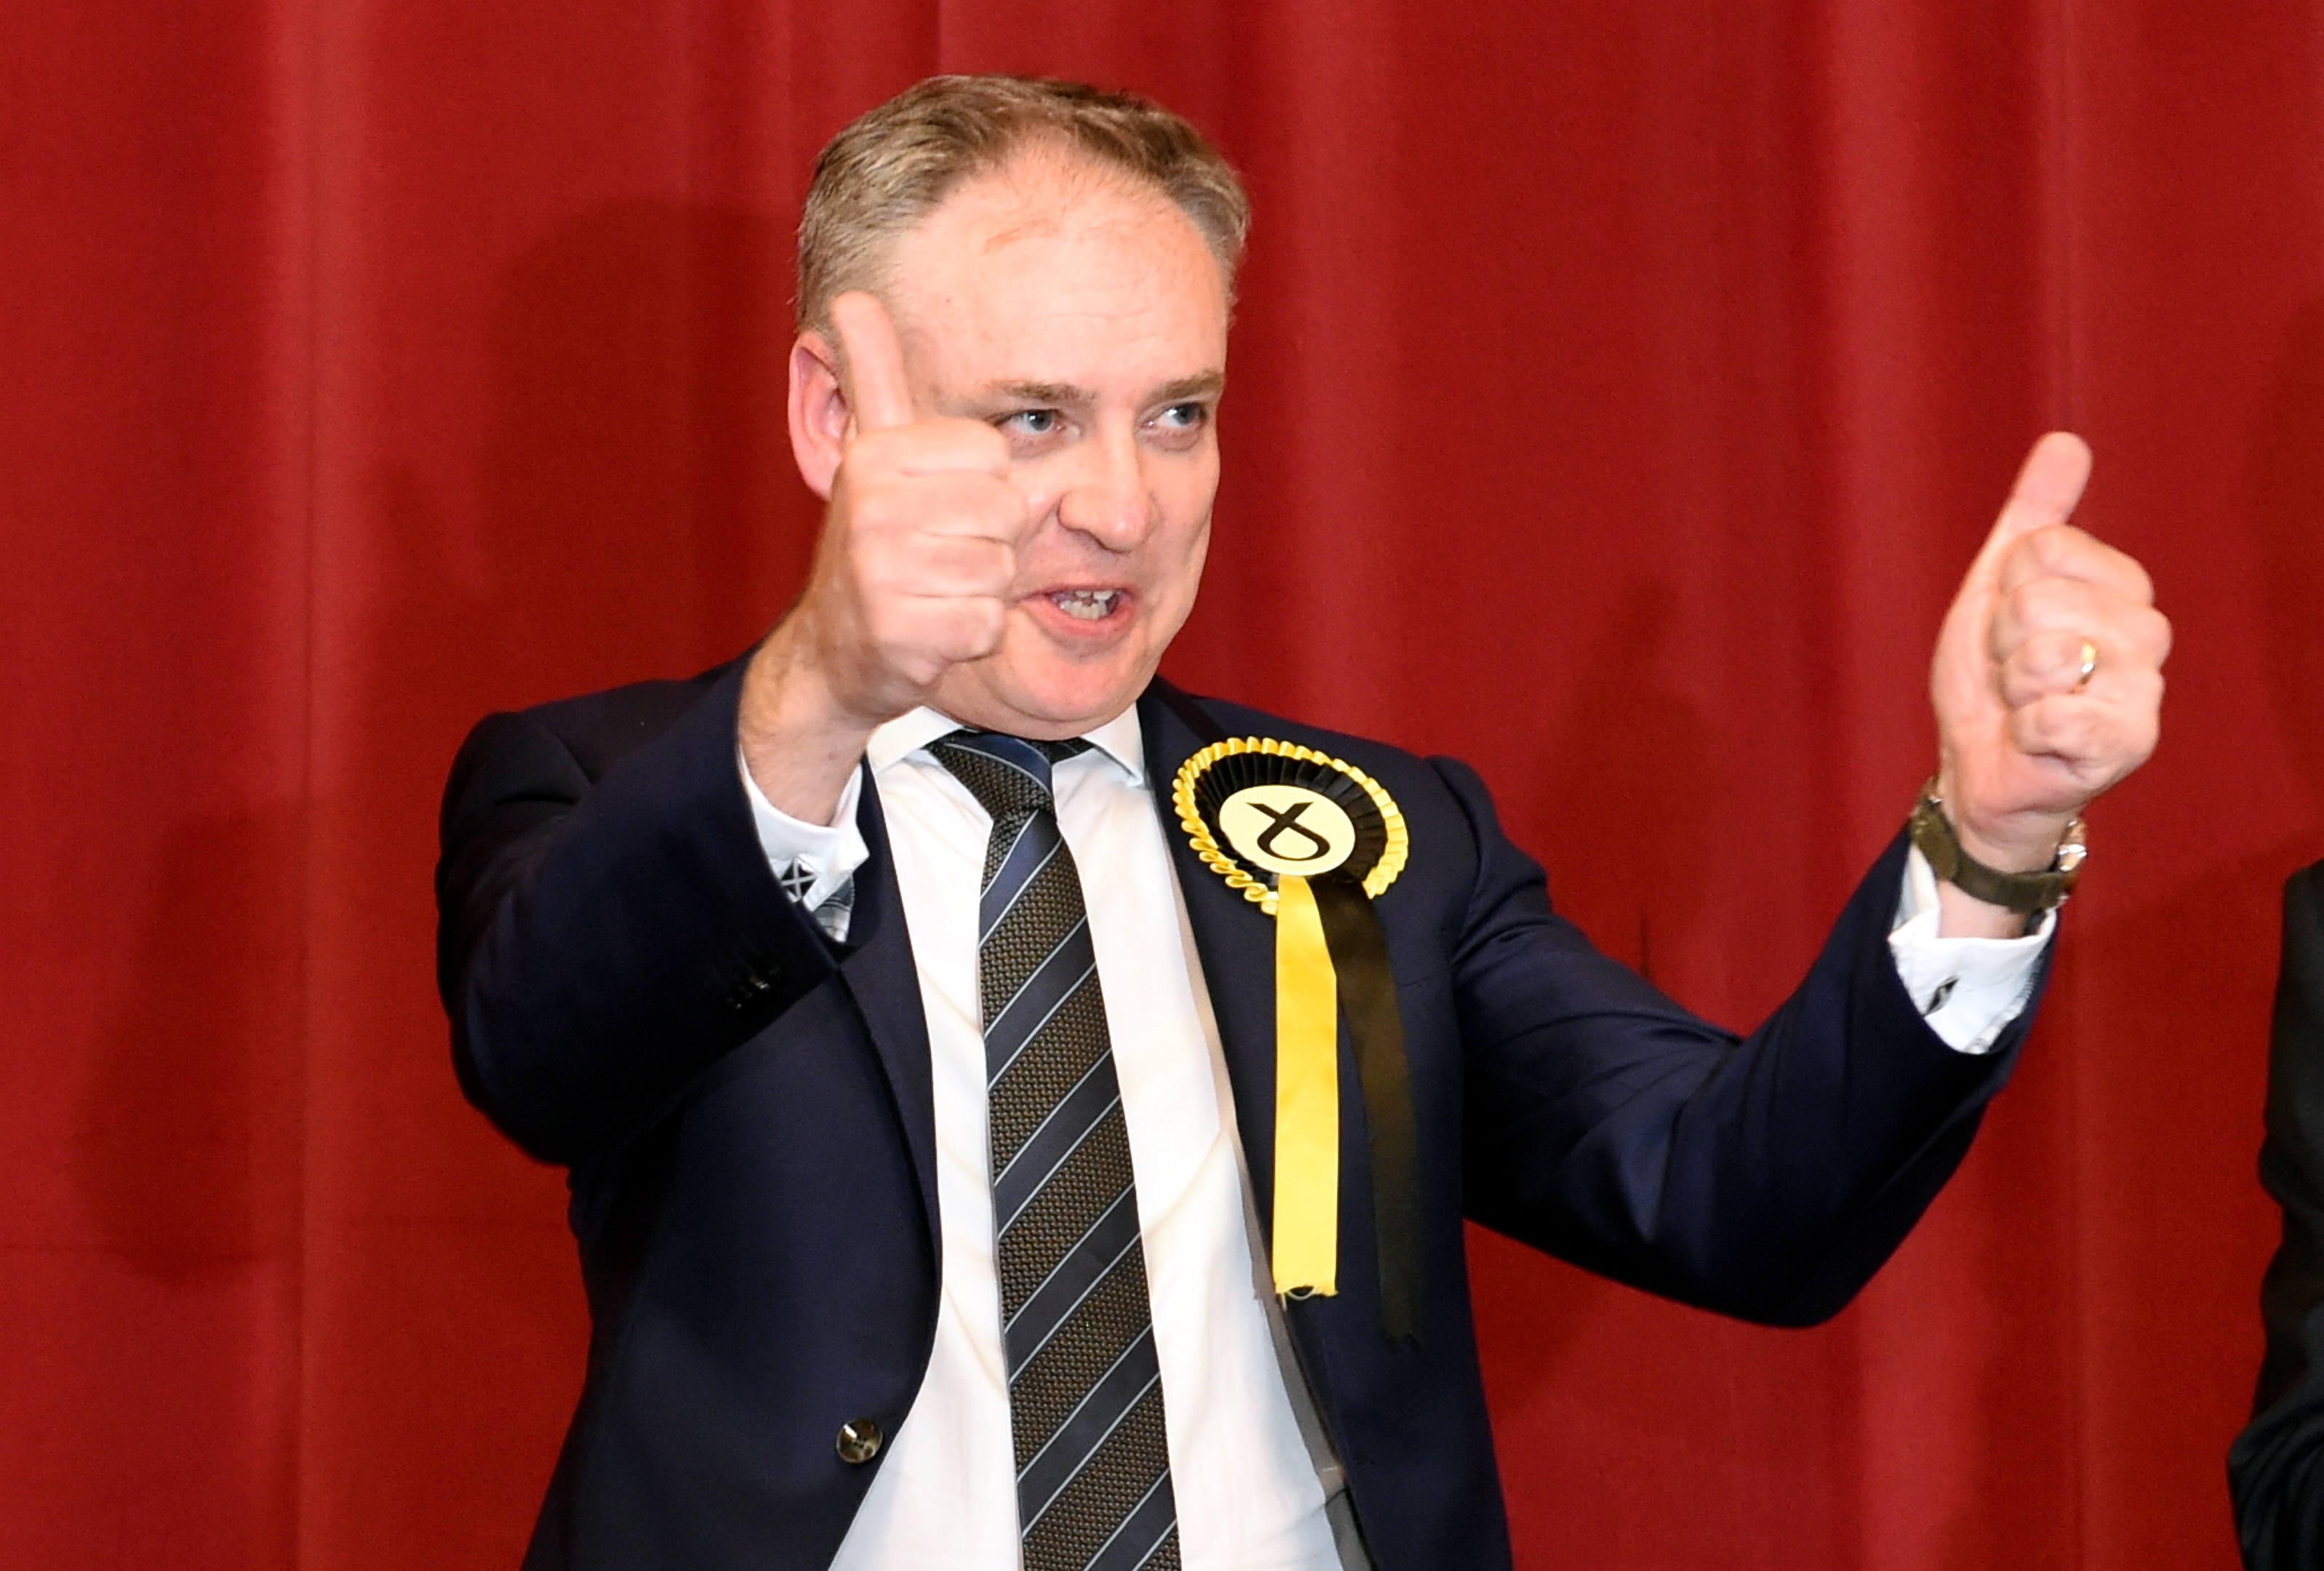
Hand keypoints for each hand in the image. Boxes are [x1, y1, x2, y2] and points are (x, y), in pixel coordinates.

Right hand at [740, 292, 1033, 818]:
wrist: (836, 647)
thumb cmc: (875, 541)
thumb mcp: (871, 452)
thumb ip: (873, 377)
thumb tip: (852, 297)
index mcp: (876, 454)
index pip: (995, 457)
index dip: (983, 488)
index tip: (938, 505)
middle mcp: (871, 507)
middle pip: (1006, 513)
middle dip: (987, 542)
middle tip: (938, 554)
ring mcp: (881, 574)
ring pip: (1000, 571)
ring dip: (979, 590)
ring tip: (933, 589)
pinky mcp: (900, 635)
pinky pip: (987, 624)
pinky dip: (970, 634)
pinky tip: (932, 629)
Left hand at [1930, 432, 2169, 878]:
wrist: (1980, 767)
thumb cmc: (1994, 681)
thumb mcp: (1997, 589)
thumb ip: (2034, 518)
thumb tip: (2066, 441)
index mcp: (2118, 587)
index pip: (2041, 547)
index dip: (2003, 589)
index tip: (2008, 626)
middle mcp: (2145, 633)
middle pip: (2040, 598)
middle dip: (2002, 641)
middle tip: (2013, 674)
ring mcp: (2143, 690)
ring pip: (2047, 655)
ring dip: (2012, 686)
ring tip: (2025, 704)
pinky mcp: (2130, 743)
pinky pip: (2053, 714)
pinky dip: (2024, 729)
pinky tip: (2036, 739)